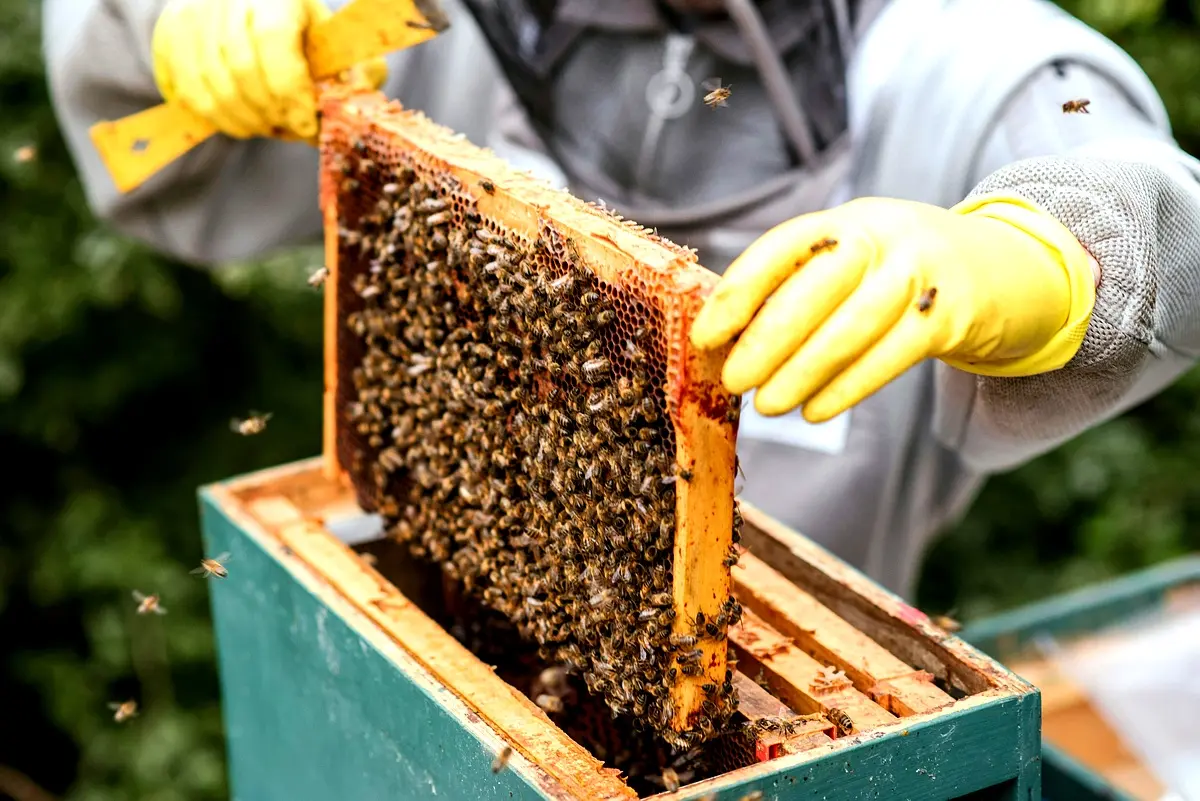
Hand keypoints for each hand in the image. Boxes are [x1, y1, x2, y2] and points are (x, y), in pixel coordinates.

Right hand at [151, 0, 387, 142]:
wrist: (254, 9)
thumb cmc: (307, 36)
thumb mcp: (339, 48)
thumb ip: (357, 75)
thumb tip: (353, 108)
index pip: (274, 41)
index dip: (291, 92)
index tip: (308, 124)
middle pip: (241, 68)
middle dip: (270, 113)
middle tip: (289, 130)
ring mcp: (193, 11)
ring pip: (211, 85)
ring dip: (244, 121)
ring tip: (268, 127)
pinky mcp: (170, 32)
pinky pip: (186, 90)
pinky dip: (216, 117)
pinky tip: (241, 121)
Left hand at [690, 195, 1097, 421]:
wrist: (1001, 269)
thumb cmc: (896, 275)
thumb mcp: (853, 262)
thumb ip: (799, 289)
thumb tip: (726, 342)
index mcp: (846, 221)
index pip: (783, 248)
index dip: (739, 292)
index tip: (706, 336)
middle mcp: (884, 235)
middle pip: (818, 285)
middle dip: (768, 337)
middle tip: (734, 380)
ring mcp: (922, 271)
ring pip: (854, 325)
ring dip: (804, 370)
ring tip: (767, 405)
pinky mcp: (951, 313)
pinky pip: (893, 354)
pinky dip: (849, 386)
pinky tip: (815, 410)